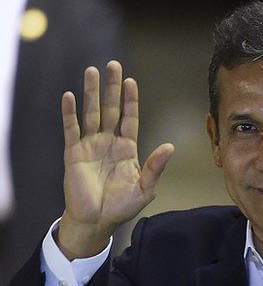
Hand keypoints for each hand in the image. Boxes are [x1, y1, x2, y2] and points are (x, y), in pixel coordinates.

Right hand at [57, 61, 173, 258]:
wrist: (97, 220)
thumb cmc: (122, 206)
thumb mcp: (145, 187)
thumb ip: (155, 166)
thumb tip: (170, 146)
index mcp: (127, 148)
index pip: (129, 118)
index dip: (130, 100)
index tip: (131, 81)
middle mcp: (109, 142)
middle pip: (111, 109)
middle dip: (112, 88)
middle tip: (113, 65)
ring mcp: (90, 146)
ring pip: (91, 114)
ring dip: (91, 93)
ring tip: (91, 72)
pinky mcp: (74, 153)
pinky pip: (71, 130)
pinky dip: (70, 113)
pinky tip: (69, 96)